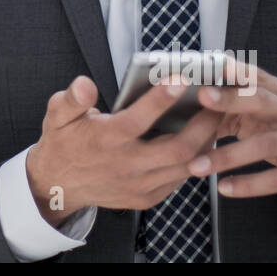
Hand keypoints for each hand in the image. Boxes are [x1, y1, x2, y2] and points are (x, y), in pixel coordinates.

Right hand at [25, 74, 222, 226]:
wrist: (58, 185)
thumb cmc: (63, 142)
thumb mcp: (57, 115)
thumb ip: (71, 99)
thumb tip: (84, 84)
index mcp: (105, 140)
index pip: (137, 120)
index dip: (159, 100)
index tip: (180, 78)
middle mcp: (125, 166)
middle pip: (176, 149)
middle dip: (203, 125)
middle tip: (219, 101)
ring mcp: (138, 185)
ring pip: (184, 167)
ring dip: (206, 143)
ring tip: (219, 118)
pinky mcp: (146, 197)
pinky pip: (178, 180)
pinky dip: (195, 161)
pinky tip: (204, 142)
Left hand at [186, 57, 276, 210]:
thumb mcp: (267, 112)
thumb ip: (234, 106)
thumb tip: (188, 103)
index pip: (257, 76)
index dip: (236, 69)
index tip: (213, 62)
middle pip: (261, 101)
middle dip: (231, 98)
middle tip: (202, 97)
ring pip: (264, 145)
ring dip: (227, 156)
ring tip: (196, 165)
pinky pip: (275, 179)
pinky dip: (248, 184)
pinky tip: (224, 187)